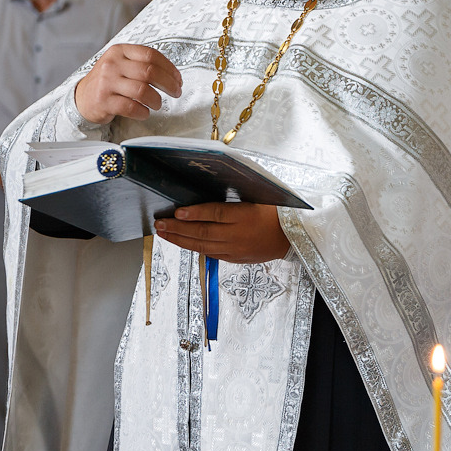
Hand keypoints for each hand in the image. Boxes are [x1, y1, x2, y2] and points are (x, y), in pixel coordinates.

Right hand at [74, 44, 182, 124]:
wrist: (83, 97)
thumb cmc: (109, 81)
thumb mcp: (121, 63)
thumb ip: (143, 64)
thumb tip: (173, 75)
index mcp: (120, 51)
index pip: (151, 55)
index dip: (169, 68)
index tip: (178, 79)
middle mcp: (112, 64)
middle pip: (150, 72)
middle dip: (169, 84)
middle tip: (176, 92)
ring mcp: (106, 82)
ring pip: (142, 91)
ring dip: (156, 100)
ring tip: (158, 104)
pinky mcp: (103, 101)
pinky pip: (130, 107)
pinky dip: (142, 112)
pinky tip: (144, 112)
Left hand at [154, 202, 289, 263]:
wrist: (289, 237)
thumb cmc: (273, 212)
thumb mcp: (257, 198)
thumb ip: (234, 197)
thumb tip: (206, 192)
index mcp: (246, 215)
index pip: (216, 213)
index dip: (195, 213)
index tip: (177, 211)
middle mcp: (239, 234)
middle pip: (203, 232)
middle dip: (178, 228)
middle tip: (160, 224)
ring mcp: (236, 249)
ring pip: (202, 245)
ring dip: (180, 239)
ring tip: (163, 234)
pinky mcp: (234, 258)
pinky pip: (210, 253)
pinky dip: (193, 248)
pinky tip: (182, 242)